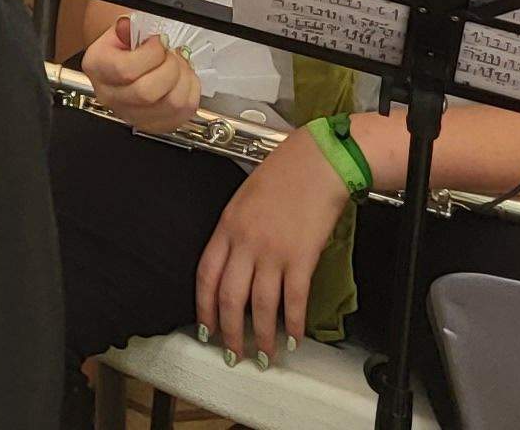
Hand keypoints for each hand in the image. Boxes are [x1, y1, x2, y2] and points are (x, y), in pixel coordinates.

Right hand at [79, 16, 202, 136]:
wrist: (122, 63)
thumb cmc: (123, 47)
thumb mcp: (120, 30)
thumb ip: (129, 27)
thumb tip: (135, 29)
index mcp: (97, 68)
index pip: (126, 70)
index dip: (151, 54)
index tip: (158, 41)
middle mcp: (110, 96)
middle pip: (147, 92)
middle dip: (169, 67)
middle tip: (170, 53)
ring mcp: (133, 115)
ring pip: (171, 104)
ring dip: (184, 78)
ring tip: (179, 64)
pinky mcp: (155, 125)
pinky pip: (185, 112)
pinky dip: (191, 91)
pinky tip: (183, 78)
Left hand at [195, 132, 354, 361]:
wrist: (315, 163)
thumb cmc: (282, 176)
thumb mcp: (243, 200)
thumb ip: (235, 232)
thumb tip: (233, 263)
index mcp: (226, 227)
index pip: (205, 275)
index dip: (204, 307)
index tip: (205, 327)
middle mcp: (245, 242)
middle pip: (229, 297)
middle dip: (229, 331)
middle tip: (233, 352)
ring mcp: (273, 252)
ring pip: (261, 304)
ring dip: (262, 336)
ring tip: (264, 356)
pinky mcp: (302, 258)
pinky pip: (294, 299)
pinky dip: (292, 323)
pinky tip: (292, 338)